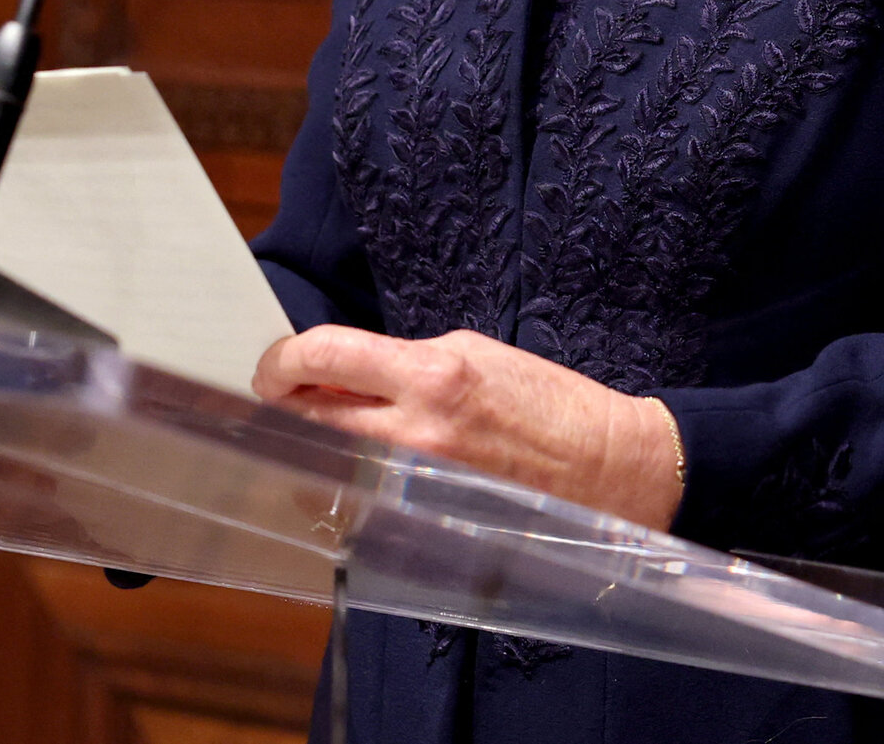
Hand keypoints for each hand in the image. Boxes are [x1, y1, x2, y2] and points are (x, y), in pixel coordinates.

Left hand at [253, 325, 683, 532]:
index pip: (324, 356)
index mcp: (432, 375)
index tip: (273, 365)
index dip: (282, 359)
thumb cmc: (548, 405)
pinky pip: (356, 513)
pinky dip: (341, 494)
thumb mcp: (475, 353)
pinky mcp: (424, 529)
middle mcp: (416, 435)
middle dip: (285, 407)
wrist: (610, 470)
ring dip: (308, 453)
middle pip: (306, 420)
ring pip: (320, 473)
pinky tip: (354, 479)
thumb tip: (340, 374)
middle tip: (283, 400)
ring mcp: (417, 489)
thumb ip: (401, 363)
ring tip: (323, 437)